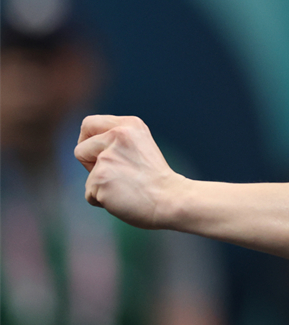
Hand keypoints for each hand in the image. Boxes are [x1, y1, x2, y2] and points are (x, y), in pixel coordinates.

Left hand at [74, 115, 181, 229]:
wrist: (172, 199)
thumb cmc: (158, 180)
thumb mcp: (140, 147)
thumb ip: (117, 143)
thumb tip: (90, 152)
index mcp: (130, 125)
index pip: (89, 124)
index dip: (88, 140)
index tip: (97, 153)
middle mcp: (117, 136)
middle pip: (80, 149)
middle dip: (89, 164)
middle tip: (115, 173)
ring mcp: (107, 157)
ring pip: (87, 176)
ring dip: (101, 186)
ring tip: (127, 188)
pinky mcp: (99, 178)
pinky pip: (90, 194)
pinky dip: (103, 200)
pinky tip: (124, 198)